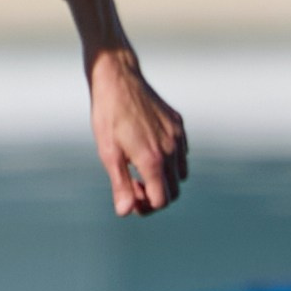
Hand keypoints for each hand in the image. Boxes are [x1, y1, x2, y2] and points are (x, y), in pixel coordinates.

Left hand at [88, 45, 187, 215]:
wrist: (118, 78)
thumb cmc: (108, 116)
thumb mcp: (108, 153)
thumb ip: (120, 184)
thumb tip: (125, 211)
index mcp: (152, 159)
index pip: (162, 200)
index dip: (145, 206)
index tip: (129, 196)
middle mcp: (171, 149)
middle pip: (174, 192)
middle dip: (155, 196)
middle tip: (133, 184)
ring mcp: (178, 136)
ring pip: (181, 174)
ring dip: (163, 180)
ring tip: (140, 167)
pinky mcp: (179, 125)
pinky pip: (182, 153)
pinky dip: (169, 161)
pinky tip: (148, 149)